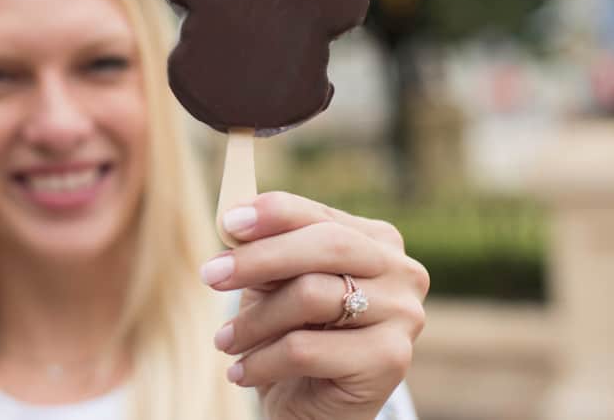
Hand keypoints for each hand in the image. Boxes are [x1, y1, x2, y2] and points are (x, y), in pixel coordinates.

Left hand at [200, 191, 428, 419]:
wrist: (314, 411)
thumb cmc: (292, 335)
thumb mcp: (274, 286)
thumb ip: (263, 250)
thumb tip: (232, 222)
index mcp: (376, 241)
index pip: (320, 215)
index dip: (273, 214)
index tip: (228, 223)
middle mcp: (401, 271)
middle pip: (327, 246)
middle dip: (260, 258)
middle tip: (210, 276)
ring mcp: (403, 314)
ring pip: (312, 296)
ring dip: (253, 321)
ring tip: (225, 341)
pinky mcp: (391, 359)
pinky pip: (306, 349)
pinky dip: (262, 360)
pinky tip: (241, 372)